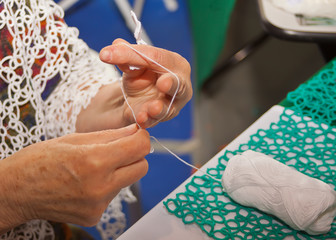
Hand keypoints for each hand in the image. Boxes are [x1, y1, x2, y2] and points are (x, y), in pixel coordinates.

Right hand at [0, 124, 149, 232]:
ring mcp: (98, 205)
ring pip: (127, 181)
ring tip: (93, 168)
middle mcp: (100, 186)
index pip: (140, 147)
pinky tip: (85, 184)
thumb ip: (110, 135)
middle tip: (117, 150)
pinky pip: (113, 196)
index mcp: (94, 161)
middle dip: (134, 155)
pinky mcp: (94, 217)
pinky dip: (106, 187)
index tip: (135, 135)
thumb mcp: (74, 139)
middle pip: (142, 167)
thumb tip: (135, 131)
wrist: (15, 192)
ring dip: (118, 171)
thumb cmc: (39, 160)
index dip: (141, 137)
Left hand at [99, 38, 192, 127]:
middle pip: (178, 84)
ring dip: (160, 108)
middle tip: (163, 83)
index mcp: (175, 63)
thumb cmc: (144, 76)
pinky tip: (141, 118)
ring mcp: (172, 104)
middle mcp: (180, 85)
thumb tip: (116, 45)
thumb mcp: (133, 64)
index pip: (157, 57)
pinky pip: (155, 120)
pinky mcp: (160, 118)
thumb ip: (126, 56)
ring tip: (152, 107)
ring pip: (169, 107)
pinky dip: (147, 119)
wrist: (137, 97)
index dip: (133, 54)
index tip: (107, 54)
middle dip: (172, 84)